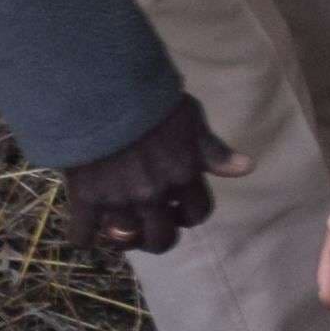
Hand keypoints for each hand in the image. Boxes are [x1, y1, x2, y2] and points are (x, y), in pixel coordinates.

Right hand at [60, 91, 237, 257]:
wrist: (102, 90)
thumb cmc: (151, 99)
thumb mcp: (190, 120)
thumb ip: (213, 151)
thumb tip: (247, 168)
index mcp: (182, 176)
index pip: (198, 214)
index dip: (189, 214)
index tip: (179, 208)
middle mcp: (153, 195)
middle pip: (162, 239)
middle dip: (159, 236)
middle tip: (150, 224)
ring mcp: (118, 200)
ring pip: (124, 240)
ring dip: (124, 238)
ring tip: (119, 226)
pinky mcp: (85, 199)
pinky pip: (82, 234)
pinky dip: (83, 237)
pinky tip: (84, 230)